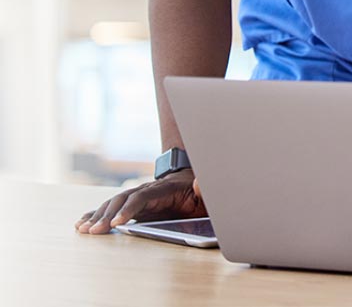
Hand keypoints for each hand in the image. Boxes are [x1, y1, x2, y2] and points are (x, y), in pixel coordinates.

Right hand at [75, 170, 205, 234]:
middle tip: (93, 231)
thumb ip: (203, 190)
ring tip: (83, 229)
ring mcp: (137, 196)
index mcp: (164, 189)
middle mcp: (146, 190)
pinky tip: (82, 223)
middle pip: (123, 200)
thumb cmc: (198, 194)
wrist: (192, 183)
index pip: (142, 197)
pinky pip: (111, 208)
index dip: (129, 209)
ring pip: (113, 203)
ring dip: (97, 215)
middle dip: (107, 215)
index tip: (117, 223)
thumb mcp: (205, 194)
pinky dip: (95, 215)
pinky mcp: (131, 204)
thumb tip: (198, 185)